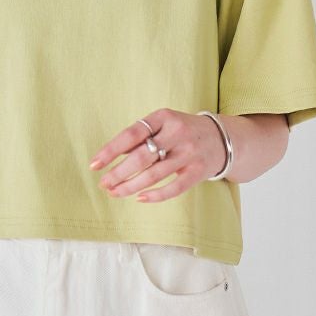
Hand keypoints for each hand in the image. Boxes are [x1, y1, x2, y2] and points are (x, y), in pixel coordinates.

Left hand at [88, 108, 226, 202]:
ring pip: (154, 174)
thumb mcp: (163, 123)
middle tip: (103, 184)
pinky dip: (155, 195)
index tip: (94, 164)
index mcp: (164, 116)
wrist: (221, 137)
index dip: (111, 150)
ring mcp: (189, 152)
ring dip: (130, 186)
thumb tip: (111, 156)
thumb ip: (141, 137)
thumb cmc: (182, 131)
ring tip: (115, 193)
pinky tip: (139, 198)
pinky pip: (174, 188)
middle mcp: (177, 133)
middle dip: (118, 173)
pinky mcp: (198, 171)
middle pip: (141, 157)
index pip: (131, 134)